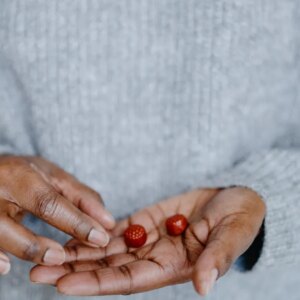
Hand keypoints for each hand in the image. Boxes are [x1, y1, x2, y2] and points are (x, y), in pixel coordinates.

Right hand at [0, 155, 114, 274]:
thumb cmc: (28, 174)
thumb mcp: (55, 178)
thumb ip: (82, 197)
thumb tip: (107, 222)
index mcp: (19, 176)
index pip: (48, 203)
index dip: (75, 223)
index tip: (100, 237)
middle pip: (9, 223)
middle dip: (35, 246)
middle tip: (64, 257)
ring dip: (17, 253)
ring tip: (44, 262)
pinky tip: (5, 267)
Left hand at [31, 187, 264, 295]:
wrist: (235, 198)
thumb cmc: (239, 219)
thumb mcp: (232, 236)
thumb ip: (217, 259)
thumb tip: (205, 288)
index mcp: (174, 266)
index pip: (129, 280)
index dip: (97, 283)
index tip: (64, 285)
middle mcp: (155, 256)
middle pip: (109, 266)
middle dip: (75, 269)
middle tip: (38, 270)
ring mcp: (149, 236)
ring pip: (108, 247)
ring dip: (78, 249)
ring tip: (46, 250)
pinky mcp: (147, 218)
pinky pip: (117, 227)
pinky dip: (95, 229)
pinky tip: (73, 230)